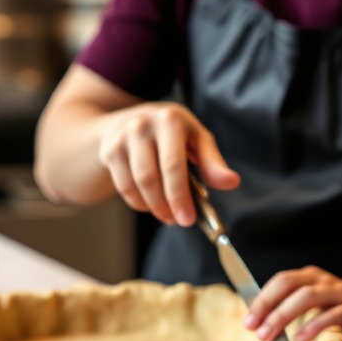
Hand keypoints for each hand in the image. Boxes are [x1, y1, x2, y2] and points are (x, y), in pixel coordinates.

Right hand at [97, 102, 238, 225]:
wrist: (129, 120)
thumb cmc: (172, 133)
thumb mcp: (197, 139)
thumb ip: (213, 162)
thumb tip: (231, 182)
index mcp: (171, 120)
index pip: (173, 165)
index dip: (180, 196)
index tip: (188, 219)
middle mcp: (143, 124)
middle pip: (151, 178)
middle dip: (167, 205)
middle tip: (179, 221)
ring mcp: (122, 137)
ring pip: (136, 185)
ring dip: (153, 207)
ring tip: (167, 214)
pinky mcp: (110, 150)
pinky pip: (123, 187)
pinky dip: (138, 202)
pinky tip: (150, 204)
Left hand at [245, 266, 341, 340]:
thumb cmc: (335, 307)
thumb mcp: (312, 302)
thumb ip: (290, 307)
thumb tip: (258, 323)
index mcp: (309, 277)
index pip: (281, 281)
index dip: (262, 300)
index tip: (248, 322)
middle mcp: (323, 281)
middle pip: (291, 287)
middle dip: (270, 308)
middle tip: (257, 331)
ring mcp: (340, 294)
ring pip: (310, 297)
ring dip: (286, 315)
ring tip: (271, 335)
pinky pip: (335, 314)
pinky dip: (316, 325)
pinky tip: (302, 337)